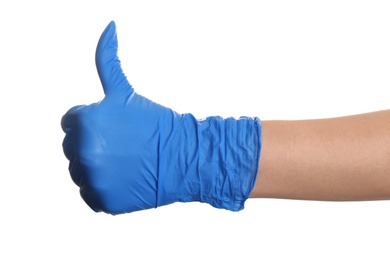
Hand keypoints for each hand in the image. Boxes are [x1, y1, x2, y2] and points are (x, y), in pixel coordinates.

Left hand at [61, 21, 261, 214]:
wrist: (185, 158)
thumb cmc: (157, 124)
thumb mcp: (125, 92)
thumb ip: (107, 59)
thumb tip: (110, 24)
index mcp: (84, 122)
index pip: (71, 122)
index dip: (95, 124)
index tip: (116, 129)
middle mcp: (82, 152)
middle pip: (73, 148)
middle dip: (95, 145)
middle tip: (124, 146)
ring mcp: (92, 179)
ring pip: (81, 172)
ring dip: (98, 168)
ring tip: (126, 163)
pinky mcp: (101, 201)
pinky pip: (91, 194)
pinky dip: (105, 189)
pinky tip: (125, 179)